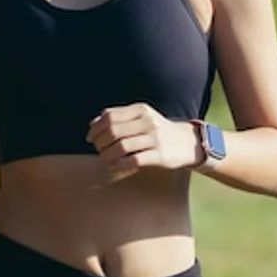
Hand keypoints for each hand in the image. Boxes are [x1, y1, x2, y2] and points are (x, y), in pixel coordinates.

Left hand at [85, 102, 202, 182]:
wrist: (186, 143)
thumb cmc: (157, 131)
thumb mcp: (141, 118)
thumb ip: (119, 118)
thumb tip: (93, 124)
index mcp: (140, 110)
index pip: (110, 116)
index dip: (96, 128)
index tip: (90, 138)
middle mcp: (147, 122)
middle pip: (113, 131)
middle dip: (100, 143)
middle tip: (98, 150)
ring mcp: (154, 138)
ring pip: (121, 147)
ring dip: (107, 155)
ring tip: (104, 159)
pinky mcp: (159, 155)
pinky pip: (133, 160)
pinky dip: (119, 164)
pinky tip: (114, 166)